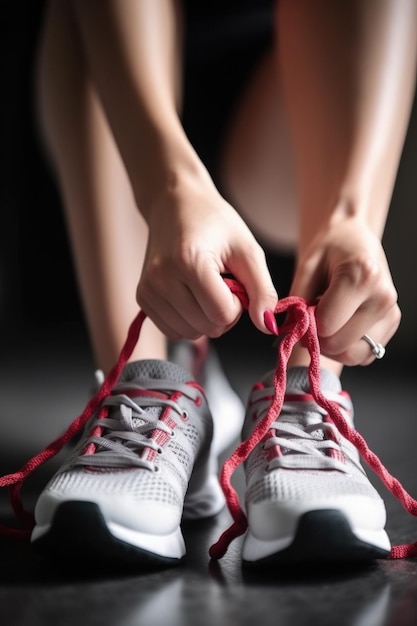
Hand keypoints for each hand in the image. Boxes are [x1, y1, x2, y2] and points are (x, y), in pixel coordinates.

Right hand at [136, 172, 277, 338]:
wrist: (174, 202)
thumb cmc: (215, 222)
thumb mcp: (248, 250)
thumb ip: (263, 290)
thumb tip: (268, 327)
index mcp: (189, 262)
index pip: (223, 314)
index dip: (238, 304)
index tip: (234, 280)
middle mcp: (162, 278)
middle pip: (208, 327)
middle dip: (223, 312)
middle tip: (220, 282)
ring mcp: (148, 290)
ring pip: (190, 334)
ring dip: (205, 319)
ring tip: (204, 287)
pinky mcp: (142, 298)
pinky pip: (173, 331)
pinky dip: (188, 322)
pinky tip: (190, 296)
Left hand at [290, 216, 400, 364]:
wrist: (354, 238)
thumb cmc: (329, 249)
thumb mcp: (306, 267)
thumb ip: (297, 302)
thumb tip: (291, 333)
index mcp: (362, 276)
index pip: (326, 325)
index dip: (306, 324)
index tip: (302, 311)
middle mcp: (383, 297)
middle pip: (340, 345)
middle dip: (318, 338)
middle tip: (313, 316)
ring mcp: (392, 312)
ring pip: (353, 355)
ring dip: (332, 346)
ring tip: (328, 319)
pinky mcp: (393, 323)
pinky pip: (364, 354)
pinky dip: (347, 346)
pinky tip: (342, 323)